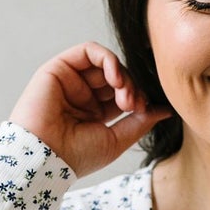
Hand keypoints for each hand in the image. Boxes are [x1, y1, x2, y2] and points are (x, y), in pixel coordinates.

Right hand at [11, 41, 169, 178]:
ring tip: (124, 93)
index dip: (138, 97)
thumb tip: (165, 109)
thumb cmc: (75, 156)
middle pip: (116, 77)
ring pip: (105, 63)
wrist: (44, 158)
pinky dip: (108, 59)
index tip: (145, 110)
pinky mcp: (58, 68)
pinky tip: (115, 77)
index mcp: (92, 114)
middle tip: (134, 105)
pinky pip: (88, 51)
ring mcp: (70, 81)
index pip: (123, 94)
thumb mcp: (116, 140)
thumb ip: (140, 121)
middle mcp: (81, 95)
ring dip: (122, 74)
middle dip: (131, 87)